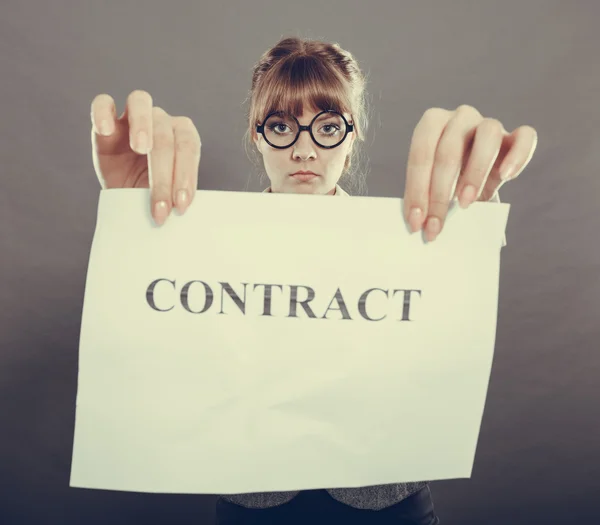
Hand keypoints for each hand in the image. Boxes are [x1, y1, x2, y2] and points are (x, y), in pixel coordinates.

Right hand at [90, 90, 201, 225]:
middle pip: (165, 136)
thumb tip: (181, 209)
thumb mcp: (167, 196)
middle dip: (163, 175)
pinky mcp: (105, 118)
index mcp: (183, 136)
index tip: (180, 205)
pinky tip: (105, 130)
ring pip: (140, 102)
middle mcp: (161, 120)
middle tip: (160, 206)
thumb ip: (176, 195)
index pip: (188, 147)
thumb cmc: (151, 192)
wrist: (125, 193)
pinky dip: (102, 112)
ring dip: (143, 125)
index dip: (186, 175)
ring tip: (141, 148)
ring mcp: (133, 116)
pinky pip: (102, 103)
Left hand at [403, 104, 537, 241]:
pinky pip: (525, 137)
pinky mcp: (515, 137)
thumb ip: (424, 198)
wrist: (473, 178)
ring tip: (466, 203)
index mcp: (432, 123)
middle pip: (449, 149)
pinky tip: (507, 177)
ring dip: (475, 172)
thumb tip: (416, 223)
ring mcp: (489, 123)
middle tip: (436, 223)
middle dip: (440, 192)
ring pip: (488, 135)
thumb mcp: (431, 187)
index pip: (421, 154)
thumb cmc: (446, 181)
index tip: (415, 221)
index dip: (416, 189)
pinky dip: (518, 156)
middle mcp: (460, 117)